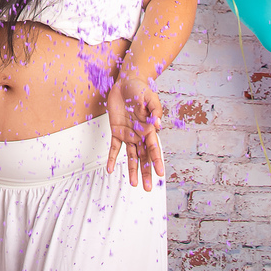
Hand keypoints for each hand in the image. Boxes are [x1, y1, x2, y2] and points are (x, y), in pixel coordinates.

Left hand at [106, 75, 165, 190]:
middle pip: (144, 157)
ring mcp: (128, 134)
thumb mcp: (150, 97)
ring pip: (131, 156)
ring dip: (132, 170)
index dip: (157, 161)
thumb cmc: (140, 90)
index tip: (161, 174)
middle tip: (149, 187)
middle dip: (147, 172)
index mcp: (150, 129)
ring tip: (134, 184)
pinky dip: (112, 158)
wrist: (125, 83)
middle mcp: (140, 135)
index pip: (154, 148)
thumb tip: (158, 125)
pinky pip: (114, 147)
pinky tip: (110, 169)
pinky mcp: (116, 131)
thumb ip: (155, 111)